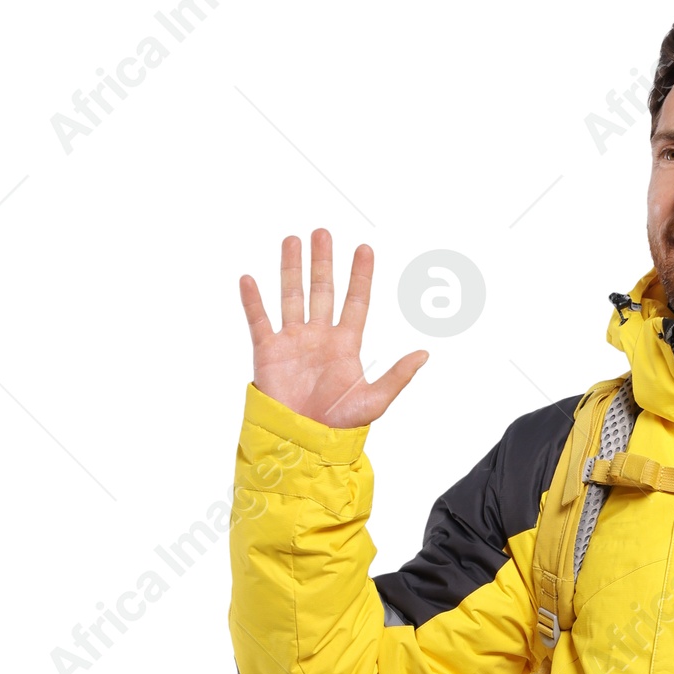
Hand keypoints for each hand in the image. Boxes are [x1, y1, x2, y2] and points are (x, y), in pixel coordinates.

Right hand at [239, 228, 427, 428]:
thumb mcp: (374, 401)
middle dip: (322, 262)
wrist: (304, 441)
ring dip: (291, 269)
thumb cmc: (339, 425)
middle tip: (322, 233)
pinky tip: (249, 279)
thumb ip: (398, 376)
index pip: (355, 301)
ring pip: (292, 296)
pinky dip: (253, 300)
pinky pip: (259, 320)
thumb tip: (424, 355)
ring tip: (292, 241)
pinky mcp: (269, 352)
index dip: (360, 276)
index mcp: (345, 345)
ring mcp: (293, 342)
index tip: (364, 249)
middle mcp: (319, 337)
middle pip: (322, 290)